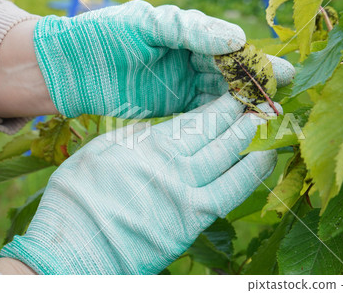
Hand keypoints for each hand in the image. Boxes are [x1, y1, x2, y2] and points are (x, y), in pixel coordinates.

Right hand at [0, 93, 277, 273]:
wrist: (74, 250)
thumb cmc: (77, 200)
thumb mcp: (99, 152)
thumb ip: (136, 136)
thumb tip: (162, 127)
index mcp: (150, 146)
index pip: (196, 119)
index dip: (219, 105)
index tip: (235, 93)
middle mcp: (174, 167)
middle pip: (216, 135)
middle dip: (239, 115)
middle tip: (259, 101)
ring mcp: (187, 194)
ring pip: (228, 159)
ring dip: (251, 138)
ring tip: (268, 123)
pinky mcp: (192, 221)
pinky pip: (230, 193)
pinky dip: (250, 174)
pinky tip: (264, 159)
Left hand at [34, 0, 293, 117]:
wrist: (70, 69)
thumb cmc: (104, 36)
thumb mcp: (147, 25)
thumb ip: (190, 30)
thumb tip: (236, 38)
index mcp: (188, 31)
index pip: (228, 46)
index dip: (253, 60)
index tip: (279, 72)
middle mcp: (191, 56)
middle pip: (231, 72)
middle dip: (257, 84)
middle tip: (284, 96)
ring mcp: (183, 82)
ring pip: (222, 93)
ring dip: (244, 104)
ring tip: (268, 115)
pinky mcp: (174, 105)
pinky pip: (204, 112)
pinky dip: (223, 118)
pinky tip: (240, 126)